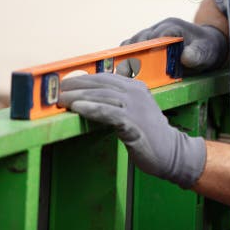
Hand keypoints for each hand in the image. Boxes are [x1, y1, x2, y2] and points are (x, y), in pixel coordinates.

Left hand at [58, 72, 205, 188]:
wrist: (171, 152)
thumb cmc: (149, 134)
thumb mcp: (135, 112)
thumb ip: (118, 102)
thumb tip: (91, 98)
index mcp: (136, 87)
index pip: (105, 77)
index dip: (83, 79)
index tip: (65, 83)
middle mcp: (136, 92)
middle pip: (101, 83)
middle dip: (76, 85)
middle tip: (57, 91)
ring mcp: (136, 106)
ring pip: (102, 95)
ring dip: (78, 96)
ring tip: (61, 100)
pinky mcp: (133, 122)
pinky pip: (108, 112)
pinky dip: (91, 108)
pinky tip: (77, 108)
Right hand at [122, 17, 227, 72]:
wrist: (205, 45)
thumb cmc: (206, 47)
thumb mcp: (206, 51)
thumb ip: (197, 54)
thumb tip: (185, 58)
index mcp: (173, 27)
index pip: (158, 35)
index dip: (150, 47)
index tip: (143, 62)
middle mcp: (158, 28)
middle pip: (139, 39)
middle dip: (133, 55)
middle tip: (128, 73)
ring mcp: (149, 36)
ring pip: (131, 44)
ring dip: (125, 58)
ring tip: (122, 75)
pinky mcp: (144, 44)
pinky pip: (130, 50)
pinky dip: (124, 59)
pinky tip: (123, 73)